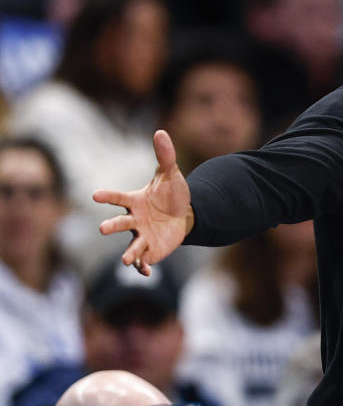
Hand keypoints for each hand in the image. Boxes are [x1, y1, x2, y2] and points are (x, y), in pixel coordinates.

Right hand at [92, 130, 192, 275]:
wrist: (184, 214)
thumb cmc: (172, 194)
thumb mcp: (171, 174)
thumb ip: (165, 156)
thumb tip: (160, 132)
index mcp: (134, 201)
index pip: (118, 197)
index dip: (107, 196)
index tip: (95, 195)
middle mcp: (133, 220)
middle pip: (119, 223)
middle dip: (111, 226)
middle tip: (102, 229)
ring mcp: (140, 236)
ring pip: (131, 246)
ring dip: (128, 253)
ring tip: (126, 260)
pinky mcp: (150, 250)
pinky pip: (144, 260)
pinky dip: (144, 267)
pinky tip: (148, 273)